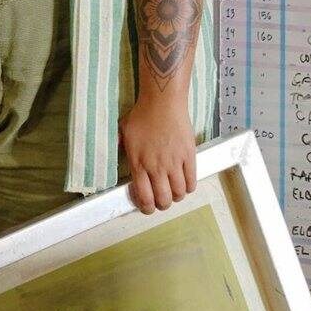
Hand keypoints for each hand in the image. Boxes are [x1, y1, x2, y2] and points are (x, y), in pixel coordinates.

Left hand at [118, 91, 198, 214]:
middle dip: (163, 205)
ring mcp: (174, 163)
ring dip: (177, 197)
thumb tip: (119, 158)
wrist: (162, 102)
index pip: (145, 198)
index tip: (148, 207)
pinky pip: (192, 180)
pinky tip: (185, 184)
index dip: (147, 208)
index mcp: (139, 165)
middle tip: (162, 201)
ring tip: (174, 192)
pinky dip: (189, 187)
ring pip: (179, 193)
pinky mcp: (189, 156)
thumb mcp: (123, 133)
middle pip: (164, 200)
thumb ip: (122, 150)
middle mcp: (157, 168)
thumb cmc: (141, 115)